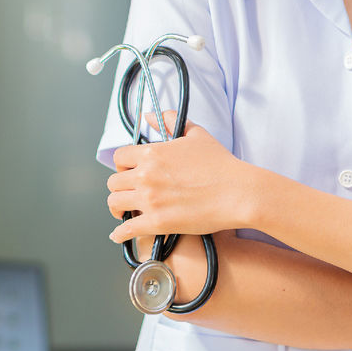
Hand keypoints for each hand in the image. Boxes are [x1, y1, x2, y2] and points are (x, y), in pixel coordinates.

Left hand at [106, 111, 261, 242]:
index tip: (128, 171)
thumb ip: (171, 121)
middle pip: (114, 182)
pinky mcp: (157, 222)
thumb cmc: (221, 165)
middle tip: (126, 193)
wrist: (238, 192)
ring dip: (117, 208)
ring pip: (114, 204)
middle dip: (119, 188)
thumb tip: (149, 115)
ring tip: (122, 213)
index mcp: (152, 154)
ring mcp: (150, 200)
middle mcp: (146, 176)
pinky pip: (127, 229)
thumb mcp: (196, 135)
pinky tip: (119, 235)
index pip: (119, 157)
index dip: (122, 165)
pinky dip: (120, 233)